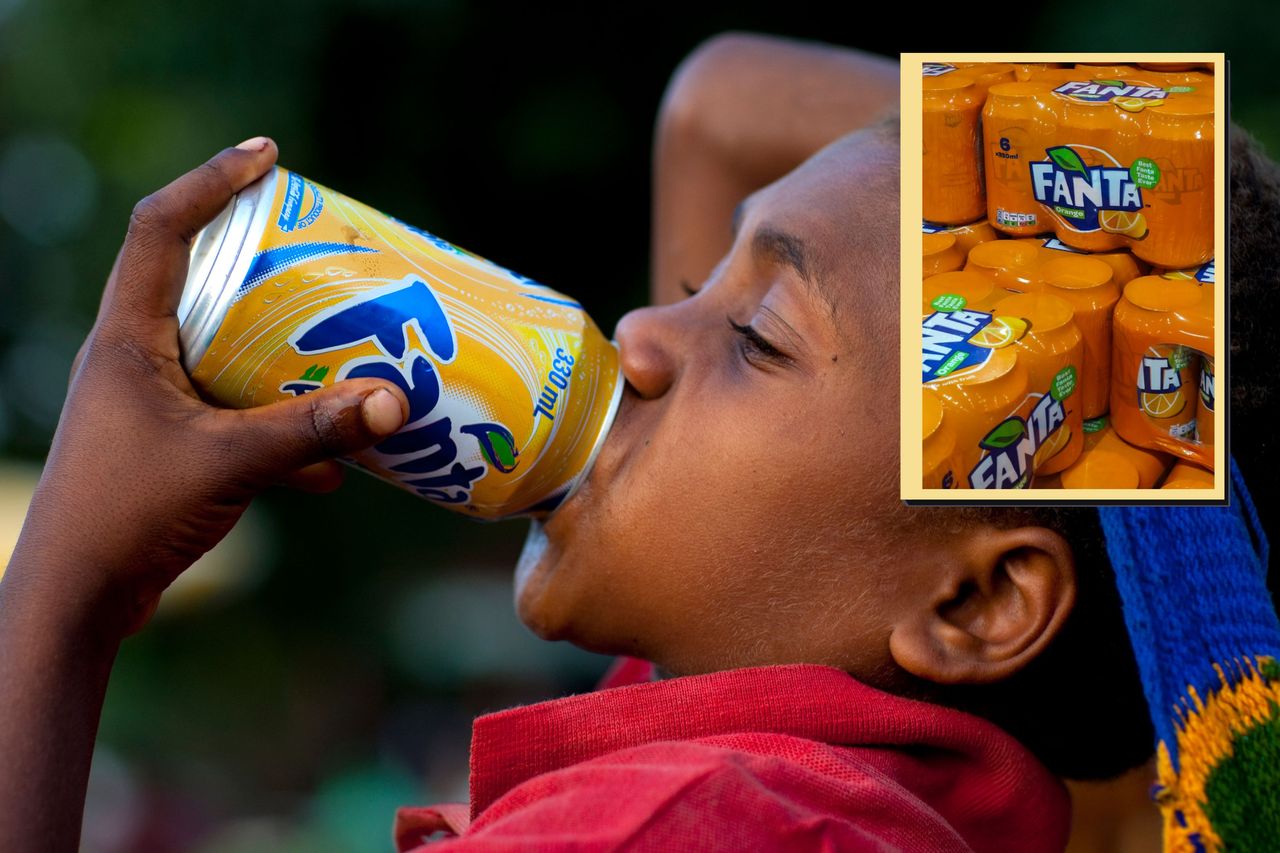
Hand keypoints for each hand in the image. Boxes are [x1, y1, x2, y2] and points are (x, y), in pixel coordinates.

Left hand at [7, 138, 408, 637]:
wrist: (77, 599)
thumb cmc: (127, 515)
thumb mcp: (227, 463)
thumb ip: (311, 432)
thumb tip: (396, 401)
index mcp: (126, 336)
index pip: (159, 228)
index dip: (211, 181)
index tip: (269, 155)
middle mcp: (133, 356)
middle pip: (199, 280)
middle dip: (265, 266)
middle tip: (326, 254)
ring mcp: (151, 401)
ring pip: (224, 349)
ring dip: (281, 347)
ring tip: (343, 346)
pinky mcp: (170, 444)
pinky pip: (235, 411)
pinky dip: (283, 427)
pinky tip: (334, 465)